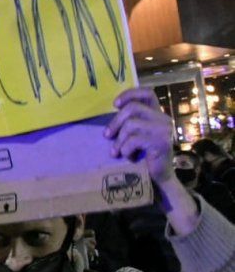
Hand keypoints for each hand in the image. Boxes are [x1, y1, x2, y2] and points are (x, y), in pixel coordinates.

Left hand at [105, 88, 197, 231]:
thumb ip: (130, 120)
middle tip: (106, 136)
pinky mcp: (162, 143)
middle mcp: (164, 119)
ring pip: (131, 125)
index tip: (115, 105)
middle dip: (115, 122)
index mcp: (158, 114)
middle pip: (133, 108)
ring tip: (118, 151)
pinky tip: (128, 157)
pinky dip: (126, 149)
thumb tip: (113, 108)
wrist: (158, 179)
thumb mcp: (135, 134)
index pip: (148, 92)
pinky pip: (134, 140)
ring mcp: (164, 131)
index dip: (130, 94)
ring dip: (119, 140)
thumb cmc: (142, 156)